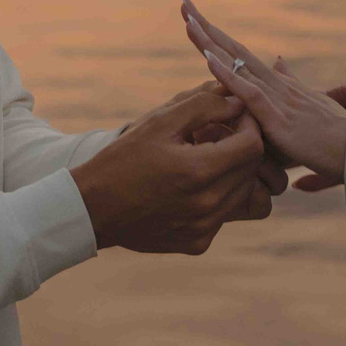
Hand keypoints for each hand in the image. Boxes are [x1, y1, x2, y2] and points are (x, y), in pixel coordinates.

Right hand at [69, 89, 277, 253]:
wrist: (92, 209)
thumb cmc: (123, 159)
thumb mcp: (159, 122)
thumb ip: (204, 105)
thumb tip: (238, 102)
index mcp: (199, 171)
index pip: (253, 144)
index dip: (249, 125)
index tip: (233, 116)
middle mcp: (207, 206)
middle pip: (252, 169)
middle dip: (242, 146)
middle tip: (217, 133)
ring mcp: (204, 229)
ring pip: (243, 193)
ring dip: (232, 171)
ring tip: (204, 157)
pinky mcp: (198, 243)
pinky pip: (226, 215)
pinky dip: (217, 196)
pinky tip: (190, 186)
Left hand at [180, 0, 345, 186]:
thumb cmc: (333, 137)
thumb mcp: (306, 106)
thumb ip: (290, 83)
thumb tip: (278, 60)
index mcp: (278, 85)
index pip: (241, 55)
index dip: (217, 37)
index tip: (195, 19)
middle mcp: (275, 84)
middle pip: (234, 50)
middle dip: (207, 28)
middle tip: (184, 4)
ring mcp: (276, 98)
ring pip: (237, 64)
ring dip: (210, 42)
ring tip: (187, 21)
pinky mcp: (278, 117)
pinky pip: (248, 91)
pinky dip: (226, 74)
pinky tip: (208, 59)